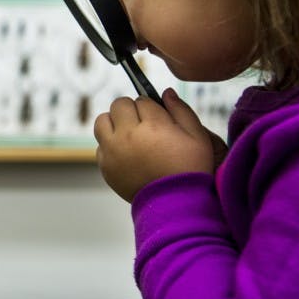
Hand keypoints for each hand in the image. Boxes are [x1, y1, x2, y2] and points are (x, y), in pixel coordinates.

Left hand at [93, 87, 218, 201]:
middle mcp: (128, 135)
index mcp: (152, 125)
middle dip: (131, 111)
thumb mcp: (197, 137)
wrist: (176, 205)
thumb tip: (166, 92)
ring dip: (114, 123)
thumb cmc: (190, 170)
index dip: (152, 109)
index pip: (142, 100)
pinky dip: (110, 146)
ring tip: (129, 135)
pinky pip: (100, 145)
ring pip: (102, 121)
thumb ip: (181, 110)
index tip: (159, 121)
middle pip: (119, 105)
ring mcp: (113, 151)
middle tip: (144, 126)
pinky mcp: (105, 167)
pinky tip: (127, 155)